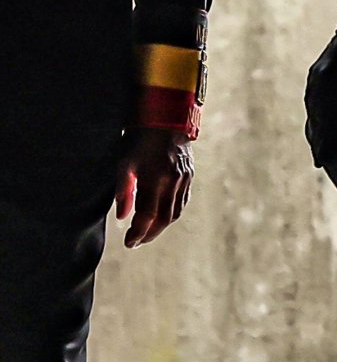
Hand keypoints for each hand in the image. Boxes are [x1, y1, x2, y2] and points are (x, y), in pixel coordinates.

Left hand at [115, 128, 193, 247]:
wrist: (164, 119)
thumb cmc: (139, 139)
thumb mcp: (124, 162)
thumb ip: (123, 190)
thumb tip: (121, 217)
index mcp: (155, 178)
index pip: (147, 216)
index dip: (138, 233)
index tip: (129, 243)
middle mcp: (173, 181)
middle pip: (163, 219)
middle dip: (149, 234)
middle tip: (136, 242)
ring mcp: (184, 179)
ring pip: (175, 213)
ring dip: (161, 226)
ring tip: (147, 231)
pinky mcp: (189, 176)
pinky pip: (182, 202)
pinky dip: (171, 213)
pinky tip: (161, 216)